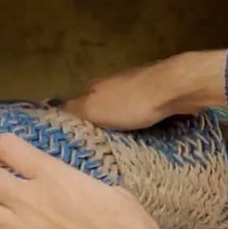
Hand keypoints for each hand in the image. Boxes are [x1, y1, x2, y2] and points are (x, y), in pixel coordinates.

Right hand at [64, 50, 227, 129]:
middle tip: (100, 146)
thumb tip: (52, 109)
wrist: (175, 88)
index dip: (74, 120)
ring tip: (121, 144)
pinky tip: (143, 133)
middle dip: (99, 122)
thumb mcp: (94, 109)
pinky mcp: (158, 93)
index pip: (76, 103)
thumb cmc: (131, 102)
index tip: (75, 139)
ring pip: (122, 108)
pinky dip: (140, 121)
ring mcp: (137, 86)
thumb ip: (74, 110)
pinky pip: (143, 111)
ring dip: (121, 122)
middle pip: (100, 105)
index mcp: (95, 86)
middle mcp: (113, 83)